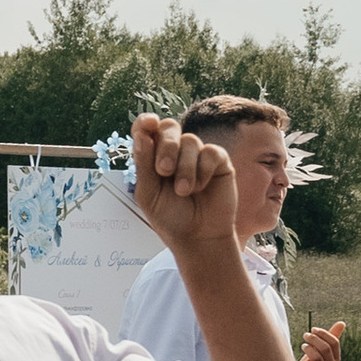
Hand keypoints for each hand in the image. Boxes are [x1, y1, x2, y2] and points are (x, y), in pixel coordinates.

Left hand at [130, 113, 239, 248]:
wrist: (198, 238)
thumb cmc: (171, 218)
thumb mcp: (148, 194)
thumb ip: (143, 165)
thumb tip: (142, 134)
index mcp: (153, 157)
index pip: (147, 130)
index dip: (146, 122)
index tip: (148, 124)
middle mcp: (175, 152)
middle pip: (169, 127)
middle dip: (166, 146)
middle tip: (164, 171)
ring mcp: (197, 155)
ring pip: (190, 140)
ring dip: (185, 168)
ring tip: (184, 192)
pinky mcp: (218, 162)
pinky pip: (211, 151)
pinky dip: (203, 170)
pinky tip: (201, 187)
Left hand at [297, 322, 342, 360]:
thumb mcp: (319, 348)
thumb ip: (329, 337)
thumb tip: (342, 323)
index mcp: (336, 357)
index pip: (334, 342)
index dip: (325, 334)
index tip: (313, 329)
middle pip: (328, 346)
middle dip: (317, 337)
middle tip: (306, 334)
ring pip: (324, 350)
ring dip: (313, 341)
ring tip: (305, 338)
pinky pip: (317, 358)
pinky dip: (309, 349)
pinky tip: (303, 346)